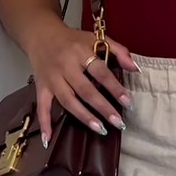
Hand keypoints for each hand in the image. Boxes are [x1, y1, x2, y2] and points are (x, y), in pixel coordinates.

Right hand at [27, 21, 137, 146]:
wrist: (41, 34)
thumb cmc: (72, 40)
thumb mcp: (95, 38)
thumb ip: (118, 50)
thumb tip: (135, 68)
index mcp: (80, 52)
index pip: (100, 72)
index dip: (115, 87)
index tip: (128, 102)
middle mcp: (65, 66)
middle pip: (85, 90)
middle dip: (103, 107)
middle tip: (118, 122)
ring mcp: (52, 78)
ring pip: (67, 100)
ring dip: (83, 116)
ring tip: (100, 129)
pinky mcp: (41, 87)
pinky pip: (42, 107)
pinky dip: (45, 124)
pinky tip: (49, 140)